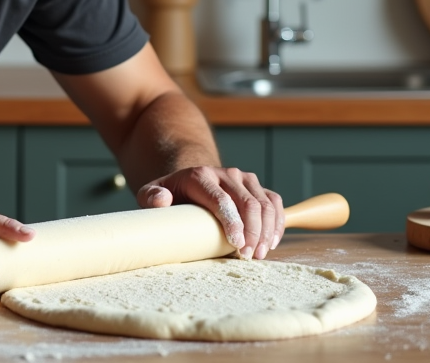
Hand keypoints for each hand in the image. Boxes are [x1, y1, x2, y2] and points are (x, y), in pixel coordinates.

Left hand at [136, 167, 283, 260]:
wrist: (189, 180)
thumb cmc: (171, 193)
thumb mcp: (153, 193)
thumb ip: (152, 196)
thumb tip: (162, 200)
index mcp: (200, 175)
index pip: (221, 199)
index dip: (232, 221)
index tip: (237, 244)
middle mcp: (225, 173)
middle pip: (247, 203)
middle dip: (252, 232)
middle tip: (248, 257)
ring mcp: (243, 178)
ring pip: (265, 203)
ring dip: (267, 231)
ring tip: (260, 254)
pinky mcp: (256, 185)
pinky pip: (274, 202)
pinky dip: (277, 222)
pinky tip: (272, 242)